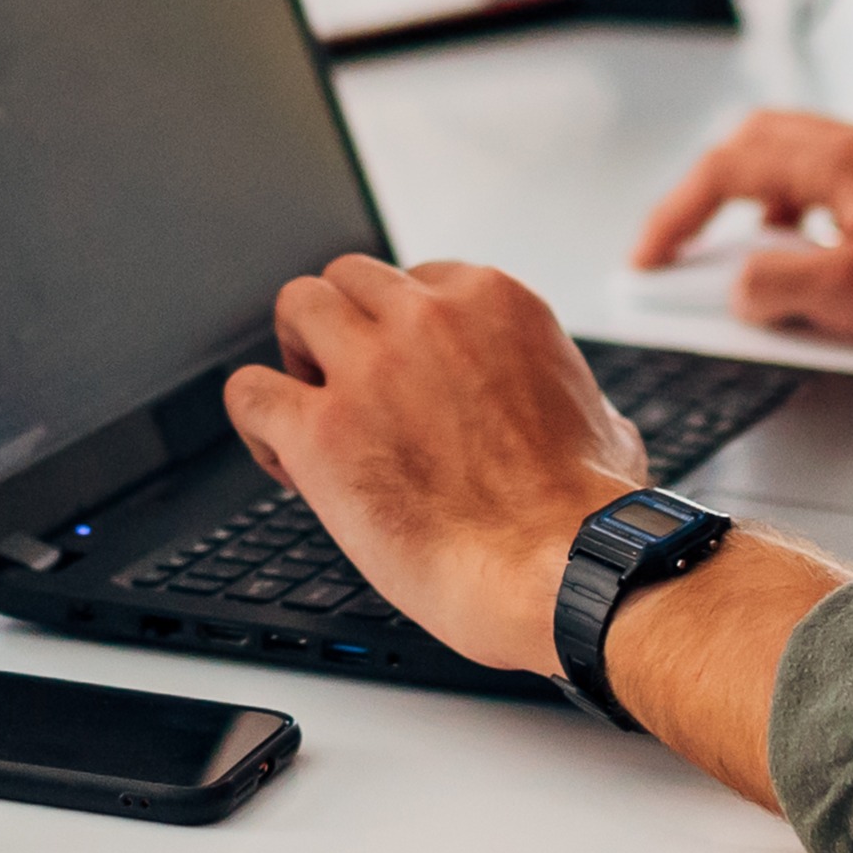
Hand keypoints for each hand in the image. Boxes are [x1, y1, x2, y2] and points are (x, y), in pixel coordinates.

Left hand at [218, 257, 643, 676]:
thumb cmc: (587, 517)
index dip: (401, 333)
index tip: (405, 379)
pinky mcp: (320, 432)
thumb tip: (574, 413)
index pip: (415, 280)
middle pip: (347, 278)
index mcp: (494, 303)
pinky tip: (282, 454)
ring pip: (295, 306)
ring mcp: (369, 369)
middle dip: (344, 328)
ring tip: (313, 408)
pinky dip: (256, 420)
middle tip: (352, 387)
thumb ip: (562, 393)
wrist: (564, 574)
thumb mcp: (603, 421)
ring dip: (298, 354)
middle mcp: (427, 318)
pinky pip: (249, 390)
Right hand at [639, 112, 852, 405]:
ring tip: (754, 258)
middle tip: (686, 242)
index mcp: (840, 159)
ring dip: (764, 202)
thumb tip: (742, 282)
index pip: (727, 165)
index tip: (651, 256)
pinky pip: (850, 184)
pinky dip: (813, 214)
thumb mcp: (852, 300)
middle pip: (762, 144)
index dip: (676, 211)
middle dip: (711, 191)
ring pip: (808, 161)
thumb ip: (775, 288)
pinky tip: (832, 264)